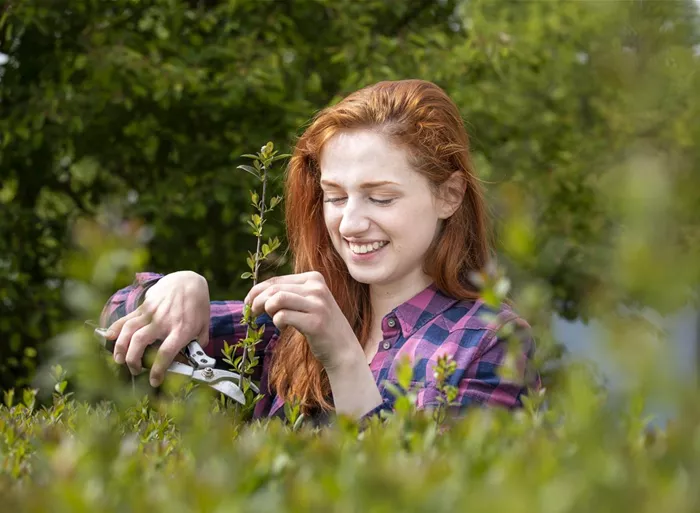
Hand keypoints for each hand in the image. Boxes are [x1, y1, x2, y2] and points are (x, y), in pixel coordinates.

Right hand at [104, 270, 210, 385]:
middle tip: (135, 370)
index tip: (154, 381)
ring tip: (118, 360)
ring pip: (129, 330)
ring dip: (120, 347)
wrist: (189, 281)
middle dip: (133, 360)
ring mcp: (151, 313)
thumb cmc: (197, 305)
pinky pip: (126, 318)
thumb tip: (195, 359)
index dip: (158, 369)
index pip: (166, 352)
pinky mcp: (144, 307)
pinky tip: (108, 338)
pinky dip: (115, 328)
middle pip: (140, 342)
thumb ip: (199, 342)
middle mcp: (164, 322)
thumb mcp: (204, 325)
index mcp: (181, 329)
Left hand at [244, 271, 362, 370]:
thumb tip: (256, 293)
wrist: (343, 348)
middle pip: (274, 289)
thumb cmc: (320, 325)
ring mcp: (318, 304)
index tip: (247, 302)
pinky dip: (277, 322)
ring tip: (270, 319)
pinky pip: (283, 316)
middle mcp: (317, 288)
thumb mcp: (308, 302)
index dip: (257, 291)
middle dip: (257, 301)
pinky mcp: (315, 322)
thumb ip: (288, 293)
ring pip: (277, 299)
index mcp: (314, 278)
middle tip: (252, 314)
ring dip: (266, 310)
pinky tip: (284, 328)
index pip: (276, 280)